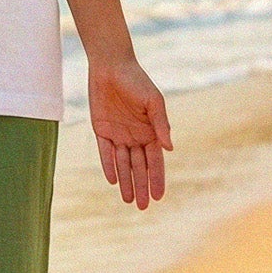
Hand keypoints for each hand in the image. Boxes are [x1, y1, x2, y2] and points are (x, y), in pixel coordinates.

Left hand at [88, 52, 171, 209]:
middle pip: (139, 167)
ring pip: (123, 164)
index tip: (158, 197)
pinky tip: (113, 180)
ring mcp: (118, 134)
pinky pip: (105, 152)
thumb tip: (170, 148)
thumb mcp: (153, 101)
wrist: (111, 65)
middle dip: (141, 186)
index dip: (157, 179)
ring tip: (128, 200)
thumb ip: (161, 124)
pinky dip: (109, 165)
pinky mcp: (101, 129)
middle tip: (142, 207)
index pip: (155, 161)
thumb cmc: (136, 80)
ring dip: (126, 181)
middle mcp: (135, 136)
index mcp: (151, 131)